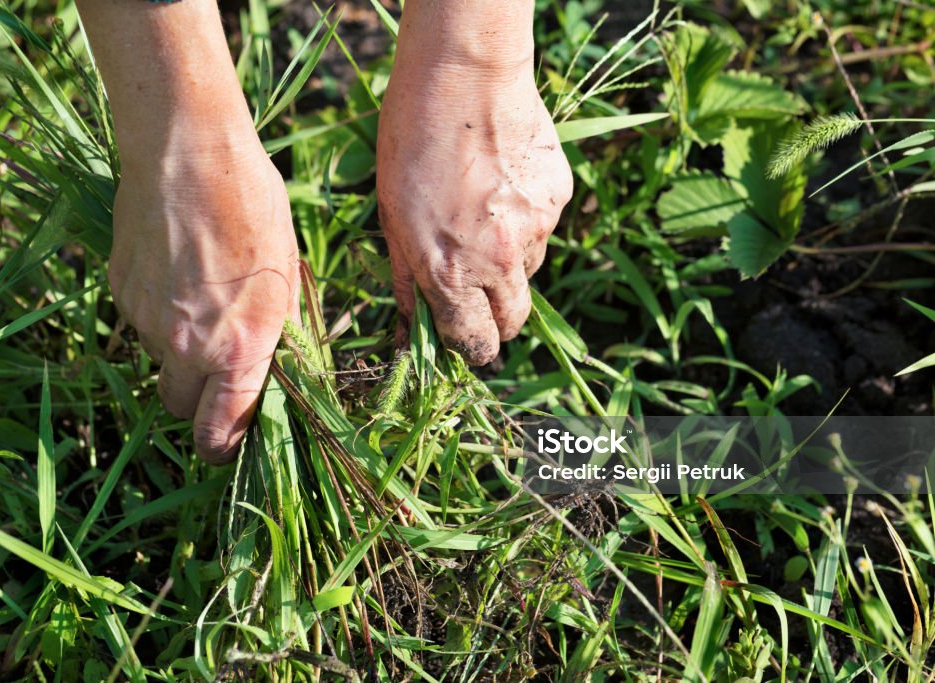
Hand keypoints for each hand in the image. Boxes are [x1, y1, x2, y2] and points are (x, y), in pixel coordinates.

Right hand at [109, 132, 297, 463]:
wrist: (188, 153)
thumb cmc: (253, 208)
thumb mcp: (286, 275)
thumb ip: (277, 334)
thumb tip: (275, 371)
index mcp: (240, 348)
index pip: (220, 433)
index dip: (224, 447)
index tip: (229, 443)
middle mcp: (188, 346)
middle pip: (180, 408)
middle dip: (197, 401)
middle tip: (218, 369)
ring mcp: (146, 321)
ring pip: (159, 361)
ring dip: (178, 350)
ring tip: (201, 297)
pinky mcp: (120, 292)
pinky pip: (139, 323)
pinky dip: (156, 314)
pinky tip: (175, 271)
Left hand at [377, 46, 572, 364]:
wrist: (464, 76)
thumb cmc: (411, 142)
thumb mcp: (390, 217)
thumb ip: (407, 278)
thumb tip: (410, 326)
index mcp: (450, 272)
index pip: (474, 343)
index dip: (470, 349)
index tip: (467, 343)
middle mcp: (499, 261)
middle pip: (513, 322)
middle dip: (497, 321)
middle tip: (478, 297)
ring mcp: (536, 229)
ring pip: (529, 271)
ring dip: (509, 264)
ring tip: (482, 215)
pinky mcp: (558, 198)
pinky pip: (543, 228)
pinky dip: (525, 221)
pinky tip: (502, 185)